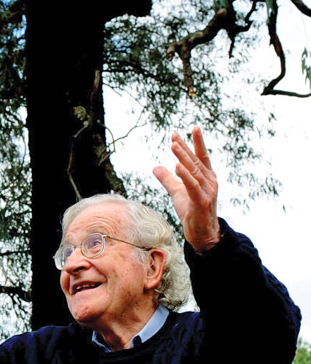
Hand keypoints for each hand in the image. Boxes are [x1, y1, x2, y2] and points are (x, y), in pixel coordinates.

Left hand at [152, 126, 220, 253]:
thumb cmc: (192, 211)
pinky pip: (192, 187)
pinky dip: (185, 176)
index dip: (194, 143)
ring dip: (184, 157)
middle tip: (174, 135)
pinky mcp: (201, 202)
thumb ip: (168, 179)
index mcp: (205, 177)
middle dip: (185, 147)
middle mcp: (209, 182)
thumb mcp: (177, 192)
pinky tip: (177, 166)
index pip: (200, 157)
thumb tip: (155, 167)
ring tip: (174, 145)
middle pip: (195, 161)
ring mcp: (207, 191)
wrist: (202, 233)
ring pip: (194, 171)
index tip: (187, 130)